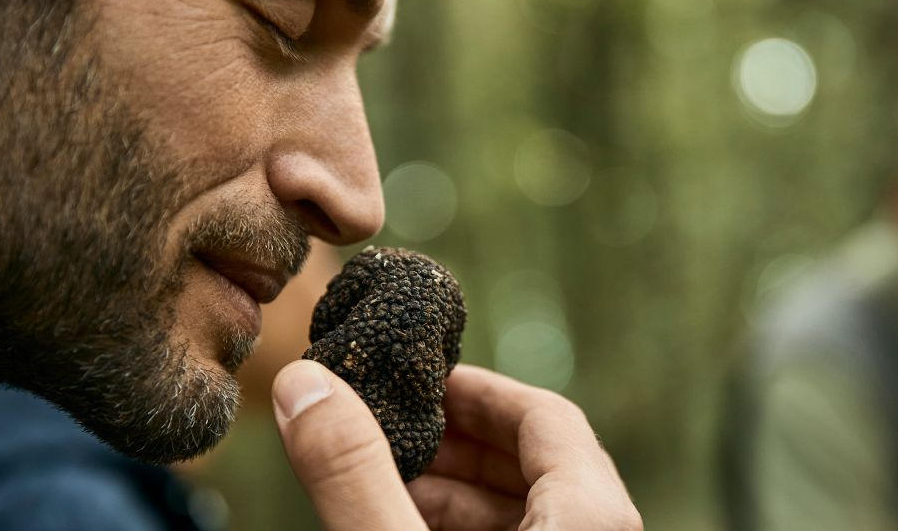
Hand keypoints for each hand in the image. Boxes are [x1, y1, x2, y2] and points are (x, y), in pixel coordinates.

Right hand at [272, 360, 641, 529]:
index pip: (548, 417)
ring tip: (387, 477)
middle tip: (393, 426)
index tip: (422, 380)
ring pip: (530, 513)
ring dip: (458, 492)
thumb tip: (305, 383)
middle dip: (457, 441)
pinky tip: (406, 526)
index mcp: (592, 517)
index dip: (478, 389)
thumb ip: (356, 473)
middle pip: (539, 463)